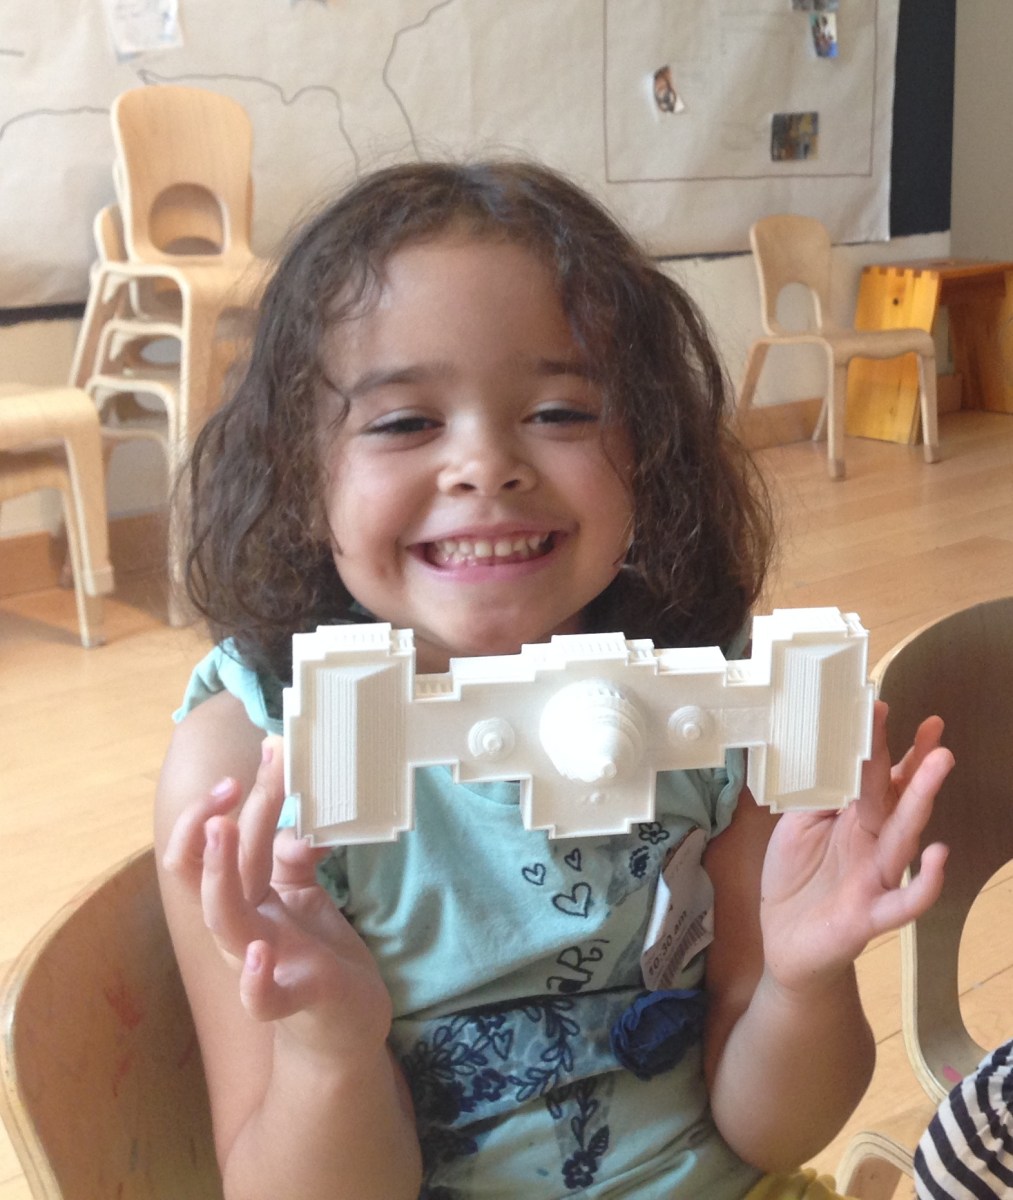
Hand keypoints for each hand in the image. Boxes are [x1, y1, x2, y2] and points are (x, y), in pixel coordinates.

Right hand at [162, 736, 391, 1056]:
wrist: (342, 1032)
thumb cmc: (318, 959)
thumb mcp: (306, 897)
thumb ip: (292, 858)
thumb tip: (295, 818)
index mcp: (248, 899)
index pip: (228, 840)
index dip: (238, 797)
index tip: (267, 753)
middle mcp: (244, 928)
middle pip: (212, 869)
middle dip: (216, 820)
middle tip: (237, 779)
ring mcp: (262, 964)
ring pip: (223, 920)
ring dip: (219, 875)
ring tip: (221, 831)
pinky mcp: (293, 1001)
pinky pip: (262, 998)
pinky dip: (256, 979)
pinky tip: (260, 955)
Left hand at [757, 701, 952, 994]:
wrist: (786, 942)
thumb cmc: (795, 879)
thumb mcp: (796, 825)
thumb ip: (814, 794)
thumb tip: (824, 752)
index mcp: (853, 818)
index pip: (871, 775)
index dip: (878, 744)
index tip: (884, 706)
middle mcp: (872, 842)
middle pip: (896, 798)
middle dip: (915, 763)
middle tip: (935, 730)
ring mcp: (877, 876)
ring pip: (905, 836)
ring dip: (923, 800)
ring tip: (939, 765)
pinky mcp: (873, 913)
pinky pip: (906, 901)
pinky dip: (926, 882)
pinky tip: (939, 857)